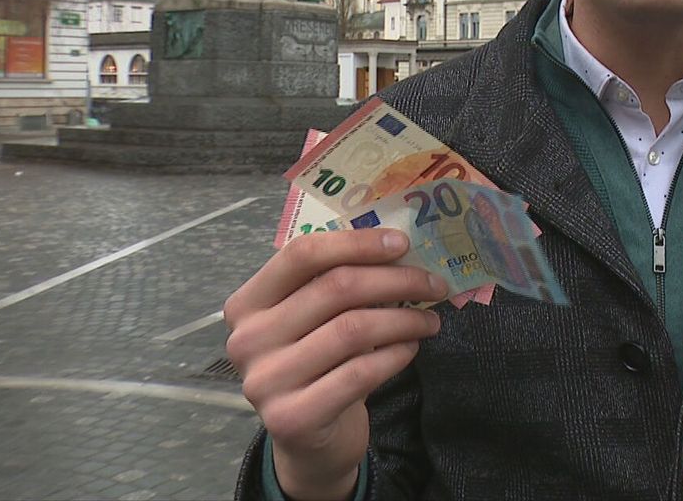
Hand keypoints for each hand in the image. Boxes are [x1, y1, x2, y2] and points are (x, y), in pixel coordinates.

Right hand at [224, 229, 446, 499]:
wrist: (308, 438)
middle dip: (397, 280)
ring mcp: (265, 381)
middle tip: (434, 284)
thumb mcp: (316, 319)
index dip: (357, 243)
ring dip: (405, 320)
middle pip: (335, 288)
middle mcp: (247, 340)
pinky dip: (396, 355)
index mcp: (248, 303)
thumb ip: (339, 282)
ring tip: (430, 321)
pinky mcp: (292, 417)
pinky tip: (411, 348)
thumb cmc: (319, 363)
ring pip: (353, 329)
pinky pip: (360, 372)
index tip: (402, 243)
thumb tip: (401, 247)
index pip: (301, 254)